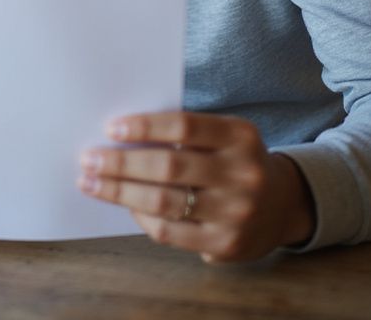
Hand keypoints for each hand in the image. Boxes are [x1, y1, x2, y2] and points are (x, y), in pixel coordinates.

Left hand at [77, 111, 314, 261]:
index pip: (183, 125)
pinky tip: (123, 205)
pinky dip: (141, 216)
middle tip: (88, 158)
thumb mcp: (222, 135)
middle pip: (168, 166)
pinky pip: (171, 231)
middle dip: (121, 163)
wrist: (282, 204)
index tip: (110, 128)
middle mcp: (243, 174)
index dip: (144, 126)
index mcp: (239, 136)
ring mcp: (237, 212)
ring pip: (164, 202)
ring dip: (119, 191)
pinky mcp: (226, 244)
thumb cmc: (231, 159)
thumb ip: (182, 133)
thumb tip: (118, 135)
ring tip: (90, 182)